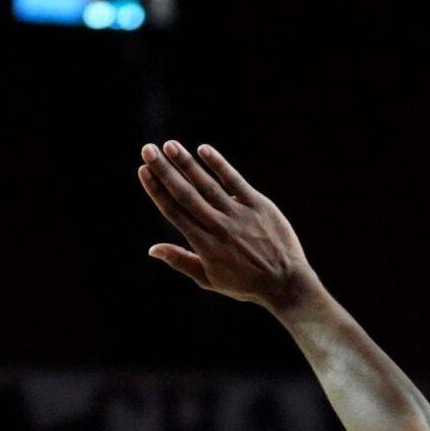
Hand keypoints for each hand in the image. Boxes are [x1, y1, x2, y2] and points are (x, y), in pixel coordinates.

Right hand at [138, 141, 317, 311]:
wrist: (286, 283)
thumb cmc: (246, 284)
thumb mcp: (209, 280)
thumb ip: (181, 262)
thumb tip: (152, 249)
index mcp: (203, 244)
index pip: (173, 211)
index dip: (156, 190)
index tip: (143, 171)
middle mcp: (218, 226)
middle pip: (185, 194)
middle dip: (164, 171)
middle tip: (147, 149)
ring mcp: (238, 214)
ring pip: (207, 185)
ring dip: (187, 163)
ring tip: (170, 145)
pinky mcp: (259, 205)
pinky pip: (236, 181)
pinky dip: (220, 165)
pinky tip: (204, 149)